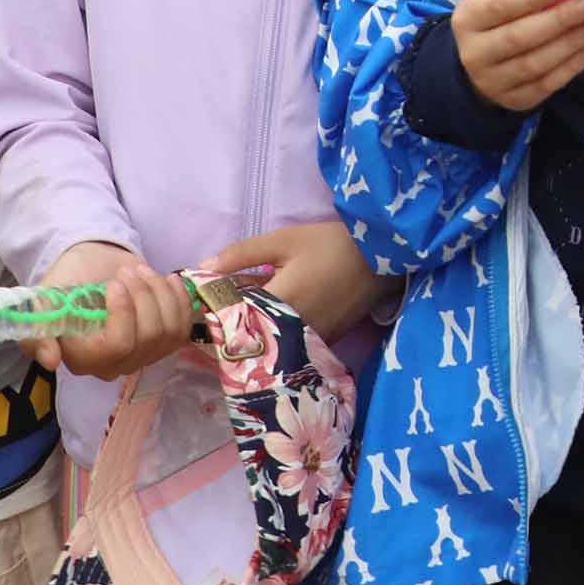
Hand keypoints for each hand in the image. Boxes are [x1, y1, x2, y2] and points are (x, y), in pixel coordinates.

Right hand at [41, 244, 194, 381]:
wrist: (92, 268)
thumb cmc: (66, 284)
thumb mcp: (42, 302)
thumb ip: (39, 331)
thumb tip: (50, 360)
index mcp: (82, 359)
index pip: (117, 347)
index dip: (124, 313)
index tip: (114, 283)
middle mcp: (114, 365)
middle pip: (148, 337)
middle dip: (143, 295)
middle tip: (126, 271)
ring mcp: (141, 355)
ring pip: (169, 330)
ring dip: (159, 293)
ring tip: (141, 271)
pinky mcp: (163, 341)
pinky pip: (183, 327)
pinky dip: (180, 299)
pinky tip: (168, 279)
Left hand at [201, 221, 385, 341]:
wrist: (381, 258)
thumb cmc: (330, 245)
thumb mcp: (285, 240)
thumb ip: (242, 255)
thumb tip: (204, 269)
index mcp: (278, 302)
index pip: (231, 319)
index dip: (213, 314)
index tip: (202, 306)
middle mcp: (290, 329)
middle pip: (247, 336)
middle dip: (230, 325)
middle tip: (218, 311)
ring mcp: (307, 340)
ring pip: (267, 343)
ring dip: (251, 332)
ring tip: (244, 314)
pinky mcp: (321, 342)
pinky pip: (286, 344)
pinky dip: (274, 334)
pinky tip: (272, 319)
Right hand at [451, 0, 583, 112]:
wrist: (482, 66)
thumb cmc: (498, 19)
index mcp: (467, 19)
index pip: (498, 6)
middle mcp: (474, 53)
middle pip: (519, 36)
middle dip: (559, 19)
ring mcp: (492, 82)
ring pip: (535, 63)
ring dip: (571, 42)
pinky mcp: (514, 101)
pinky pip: (547, 85)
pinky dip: (572, 66)